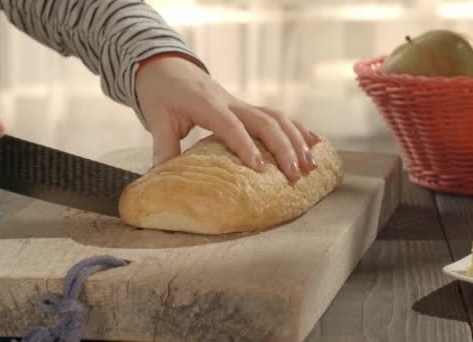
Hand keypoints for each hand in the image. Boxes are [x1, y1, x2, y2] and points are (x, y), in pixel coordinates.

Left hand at [135, 57, 319, 181]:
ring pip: (278, 118)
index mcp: (208, 105)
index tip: (261, 168)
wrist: (169, 67)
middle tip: (294, 176)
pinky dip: (298, 129)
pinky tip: (315, 143)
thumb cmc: (162, 92)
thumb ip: (163, 147)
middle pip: (265, 122)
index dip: (247, 146)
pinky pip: (278, 115)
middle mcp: (231, 103)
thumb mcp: (157, 119)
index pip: (231, 126)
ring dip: (297, 141)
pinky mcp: (248, 107)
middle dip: (284, 149)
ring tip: (311, 165)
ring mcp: (242, 104)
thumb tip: (161, 178)